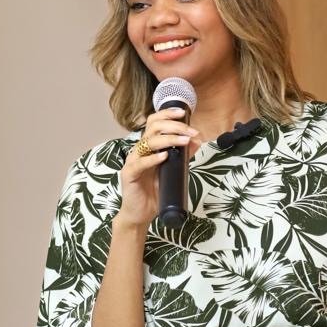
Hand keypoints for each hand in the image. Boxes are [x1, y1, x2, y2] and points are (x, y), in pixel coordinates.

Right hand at [116, 108, 200, 230]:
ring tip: (184, 141)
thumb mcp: (173, 171)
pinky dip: (153, 158)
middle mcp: (140, 150)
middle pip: (153, 127)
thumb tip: (197, 140)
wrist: (141, 214)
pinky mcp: (129, 175)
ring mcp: (133, 161)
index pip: (154, 122)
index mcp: (148, 147)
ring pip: (148, 142)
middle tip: (191, 132)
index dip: (167, 114)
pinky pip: (140, 163)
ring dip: (169, 139)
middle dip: (175, 126)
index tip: (183, 112)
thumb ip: (183, 156)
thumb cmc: (154, 192)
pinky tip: (165, 156)